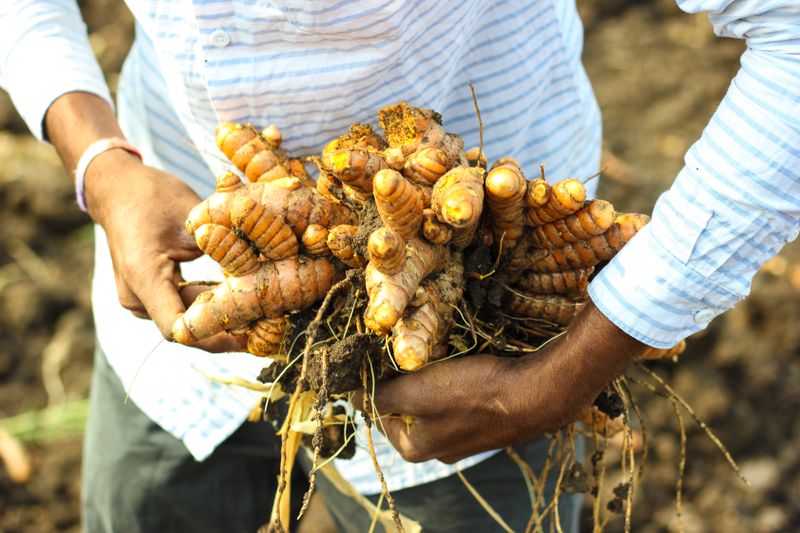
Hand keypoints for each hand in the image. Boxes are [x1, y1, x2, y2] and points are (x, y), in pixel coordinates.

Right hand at [86, 151, 246, 351]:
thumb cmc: (152, 196)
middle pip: (186, 328)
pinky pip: (181, 309)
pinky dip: (209, 307)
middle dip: (228, 328)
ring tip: (262, 316)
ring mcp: (139, 300)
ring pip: (186, 320)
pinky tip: (241, 302)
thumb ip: (223, 243)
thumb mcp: (193, 214)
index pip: (178, 327)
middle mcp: (136, 297)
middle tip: (270, 328)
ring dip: (221, 318)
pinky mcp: (148, 296)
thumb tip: (264, 265)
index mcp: (143, 276)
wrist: (117, 190)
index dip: (215, 336)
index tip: (251, 334)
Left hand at [359, 301, 647, 462]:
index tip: (378, 352)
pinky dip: (453, 380)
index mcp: (414, 447)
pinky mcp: (485, 422)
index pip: (376, 409)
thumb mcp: (418, 393)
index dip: (374, 379)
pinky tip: (461, 363)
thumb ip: (382, 396)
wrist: (539, 394)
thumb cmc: (475, 393)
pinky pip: (456, 398)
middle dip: (402, 377)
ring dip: (428, 377)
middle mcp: (436, 449)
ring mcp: (462, 438)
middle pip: (403, 406)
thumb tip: (352, 394)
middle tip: (406, 348)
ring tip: (435, 352)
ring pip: (431, 401)